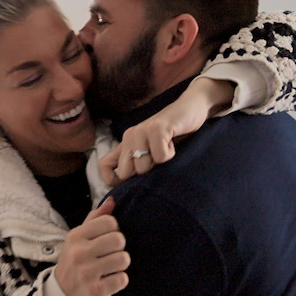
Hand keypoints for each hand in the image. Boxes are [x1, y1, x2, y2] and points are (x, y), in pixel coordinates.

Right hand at [54, 197, 129, 295]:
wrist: (62, 295)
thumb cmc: (75, 261)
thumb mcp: (79, 238)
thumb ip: (96, 218)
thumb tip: (112, 200)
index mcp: (76, 236)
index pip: (109, 222)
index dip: (114, 230)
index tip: (106, 239)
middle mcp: (79, 253)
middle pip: (119, 239)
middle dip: (119, 248)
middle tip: (110, 255)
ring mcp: (87, 273)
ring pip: (124, 259)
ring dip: (121, 265)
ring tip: (110, 268)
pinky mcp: (96, 291)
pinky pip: (123, 279)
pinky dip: (119, 281)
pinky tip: (108, 281)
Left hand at [98, 78, 232, 185]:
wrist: (191, 108)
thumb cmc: (174, 134)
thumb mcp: (152, 150)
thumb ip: (140, 164)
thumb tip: (131, 188)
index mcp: (126, 143)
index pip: (103, 166)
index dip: (112, 180)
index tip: (131, 184)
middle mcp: (130, 136)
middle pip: (126, 172)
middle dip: (144, 173)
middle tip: (157, 159)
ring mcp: (141, 131)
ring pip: (143, 167)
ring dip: (160, 163)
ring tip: (166, 147)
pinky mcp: (156, 128)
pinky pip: (160, 157)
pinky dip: (170, 155)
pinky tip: (172, 142)